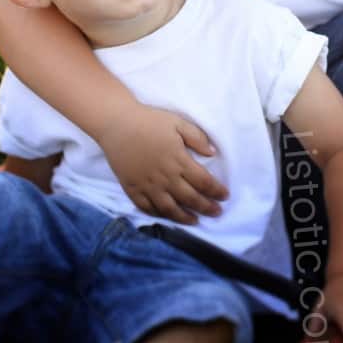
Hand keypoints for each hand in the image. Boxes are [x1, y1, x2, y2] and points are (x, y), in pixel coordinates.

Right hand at [99, 105, 228, 223]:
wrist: (117, 123)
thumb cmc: (149, 121)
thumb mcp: (178, 122)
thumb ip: (197, 137)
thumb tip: (213, 153)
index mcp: (178, 160)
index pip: (203, 182)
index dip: (216, 191)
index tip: (225, 196)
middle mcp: (165, 177)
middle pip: (190, 198)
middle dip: (207, 208)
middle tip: (217, 212)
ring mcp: (148, 186)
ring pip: (170, 209)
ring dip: (185, 218)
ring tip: (195, 221)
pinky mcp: (132, 189)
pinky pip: (147, 208)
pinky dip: (159, 215)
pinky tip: (167, 216)